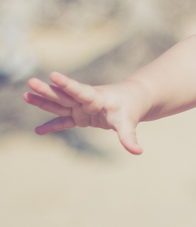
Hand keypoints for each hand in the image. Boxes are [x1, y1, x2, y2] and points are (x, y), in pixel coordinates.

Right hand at [23, 72, 147, 154]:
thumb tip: (138, 152)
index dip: (67, 84)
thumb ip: (129, 137)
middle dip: (47, 90)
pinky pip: (64, 120)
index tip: (53, 75)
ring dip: (43, 101)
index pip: (80, 90)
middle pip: (64, 96)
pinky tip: (38, 131)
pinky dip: (52, 126)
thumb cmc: (132, 107)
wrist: (134, 99)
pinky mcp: (81, 116)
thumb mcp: (130, 121)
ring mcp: (81, 107)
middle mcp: (86, 100)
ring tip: (26, 94)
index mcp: (97, 97)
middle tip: (30, 82)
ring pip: (60, 104)